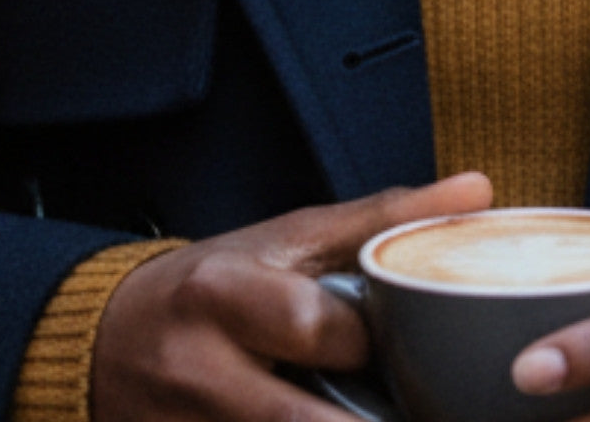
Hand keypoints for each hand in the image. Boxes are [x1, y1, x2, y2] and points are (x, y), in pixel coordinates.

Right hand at [92, 172, 492, 421]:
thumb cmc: (221, 280)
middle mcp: (199, 367)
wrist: (111, 338)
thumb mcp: (293, 237)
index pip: (317, 327)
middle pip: (303, 419)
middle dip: (370, 419)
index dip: (374, 346)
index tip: (417, 350)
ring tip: (394, 414)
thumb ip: (385, 218)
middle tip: (419, 406)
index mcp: (227, 292)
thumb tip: (478, 190)